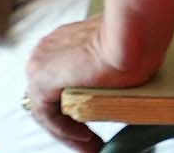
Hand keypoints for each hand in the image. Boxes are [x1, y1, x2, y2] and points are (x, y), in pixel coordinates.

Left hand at [24, 16, 152, 151]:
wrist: (131, 31)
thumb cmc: (134, 34)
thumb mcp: (118, 47)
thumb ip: (106, 59)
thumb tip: (121, 73)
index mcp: (61, 39)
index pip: (59, 79)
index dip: (73, 102)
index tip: (91, 118)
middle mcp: (45, 50)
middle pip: (50, 96)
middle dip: (69, 120)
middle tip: (90, 137)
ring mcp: (39, 64)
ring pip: (47, 108)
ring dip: (68, 129)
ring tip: (90, 144)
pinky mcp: (41, 82)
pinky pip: (47, 116)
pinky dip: (65, 130)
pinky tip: (86, 136)